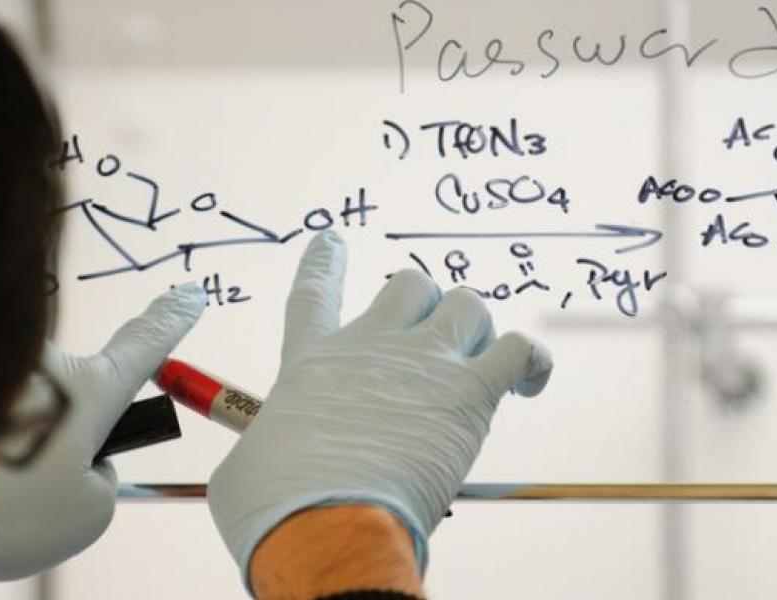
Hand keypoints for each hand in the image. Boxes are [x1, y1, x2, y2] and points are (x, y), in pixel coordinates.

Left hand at [0, 284, 205, 580]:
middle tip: (27, 484)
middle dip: (55, 437)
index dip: (172, 321)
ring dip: (3, 449)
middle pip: (66, 396)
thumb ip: (96, 477)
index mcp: (88, 393)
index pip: (145, 347)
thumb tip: (63, 451)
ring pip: (16, 409)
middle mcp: (42, 363)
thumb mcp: (84, 514)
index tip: (192, 293)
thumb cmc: (3, 516)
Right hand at [208, 231, 551, 585]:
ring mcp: (423, 364)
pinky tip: (529, 383)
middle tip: (425, 347)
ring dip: (474, 329)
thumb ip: (261, 446)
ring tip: (474, 365)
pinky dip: (532, 361)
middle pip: (409, 285)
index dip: (324, 261)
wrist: (323, 522)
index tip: (331, 238)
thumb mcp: (244, 466)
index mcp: (311, 362)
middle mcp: (369, 347)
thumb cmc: (273, 505)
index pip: (316, 292)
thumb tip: (265, 460)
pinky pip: (520, 350)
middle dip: (423, 306)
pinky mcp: (470, 394)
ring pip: (468, 304)